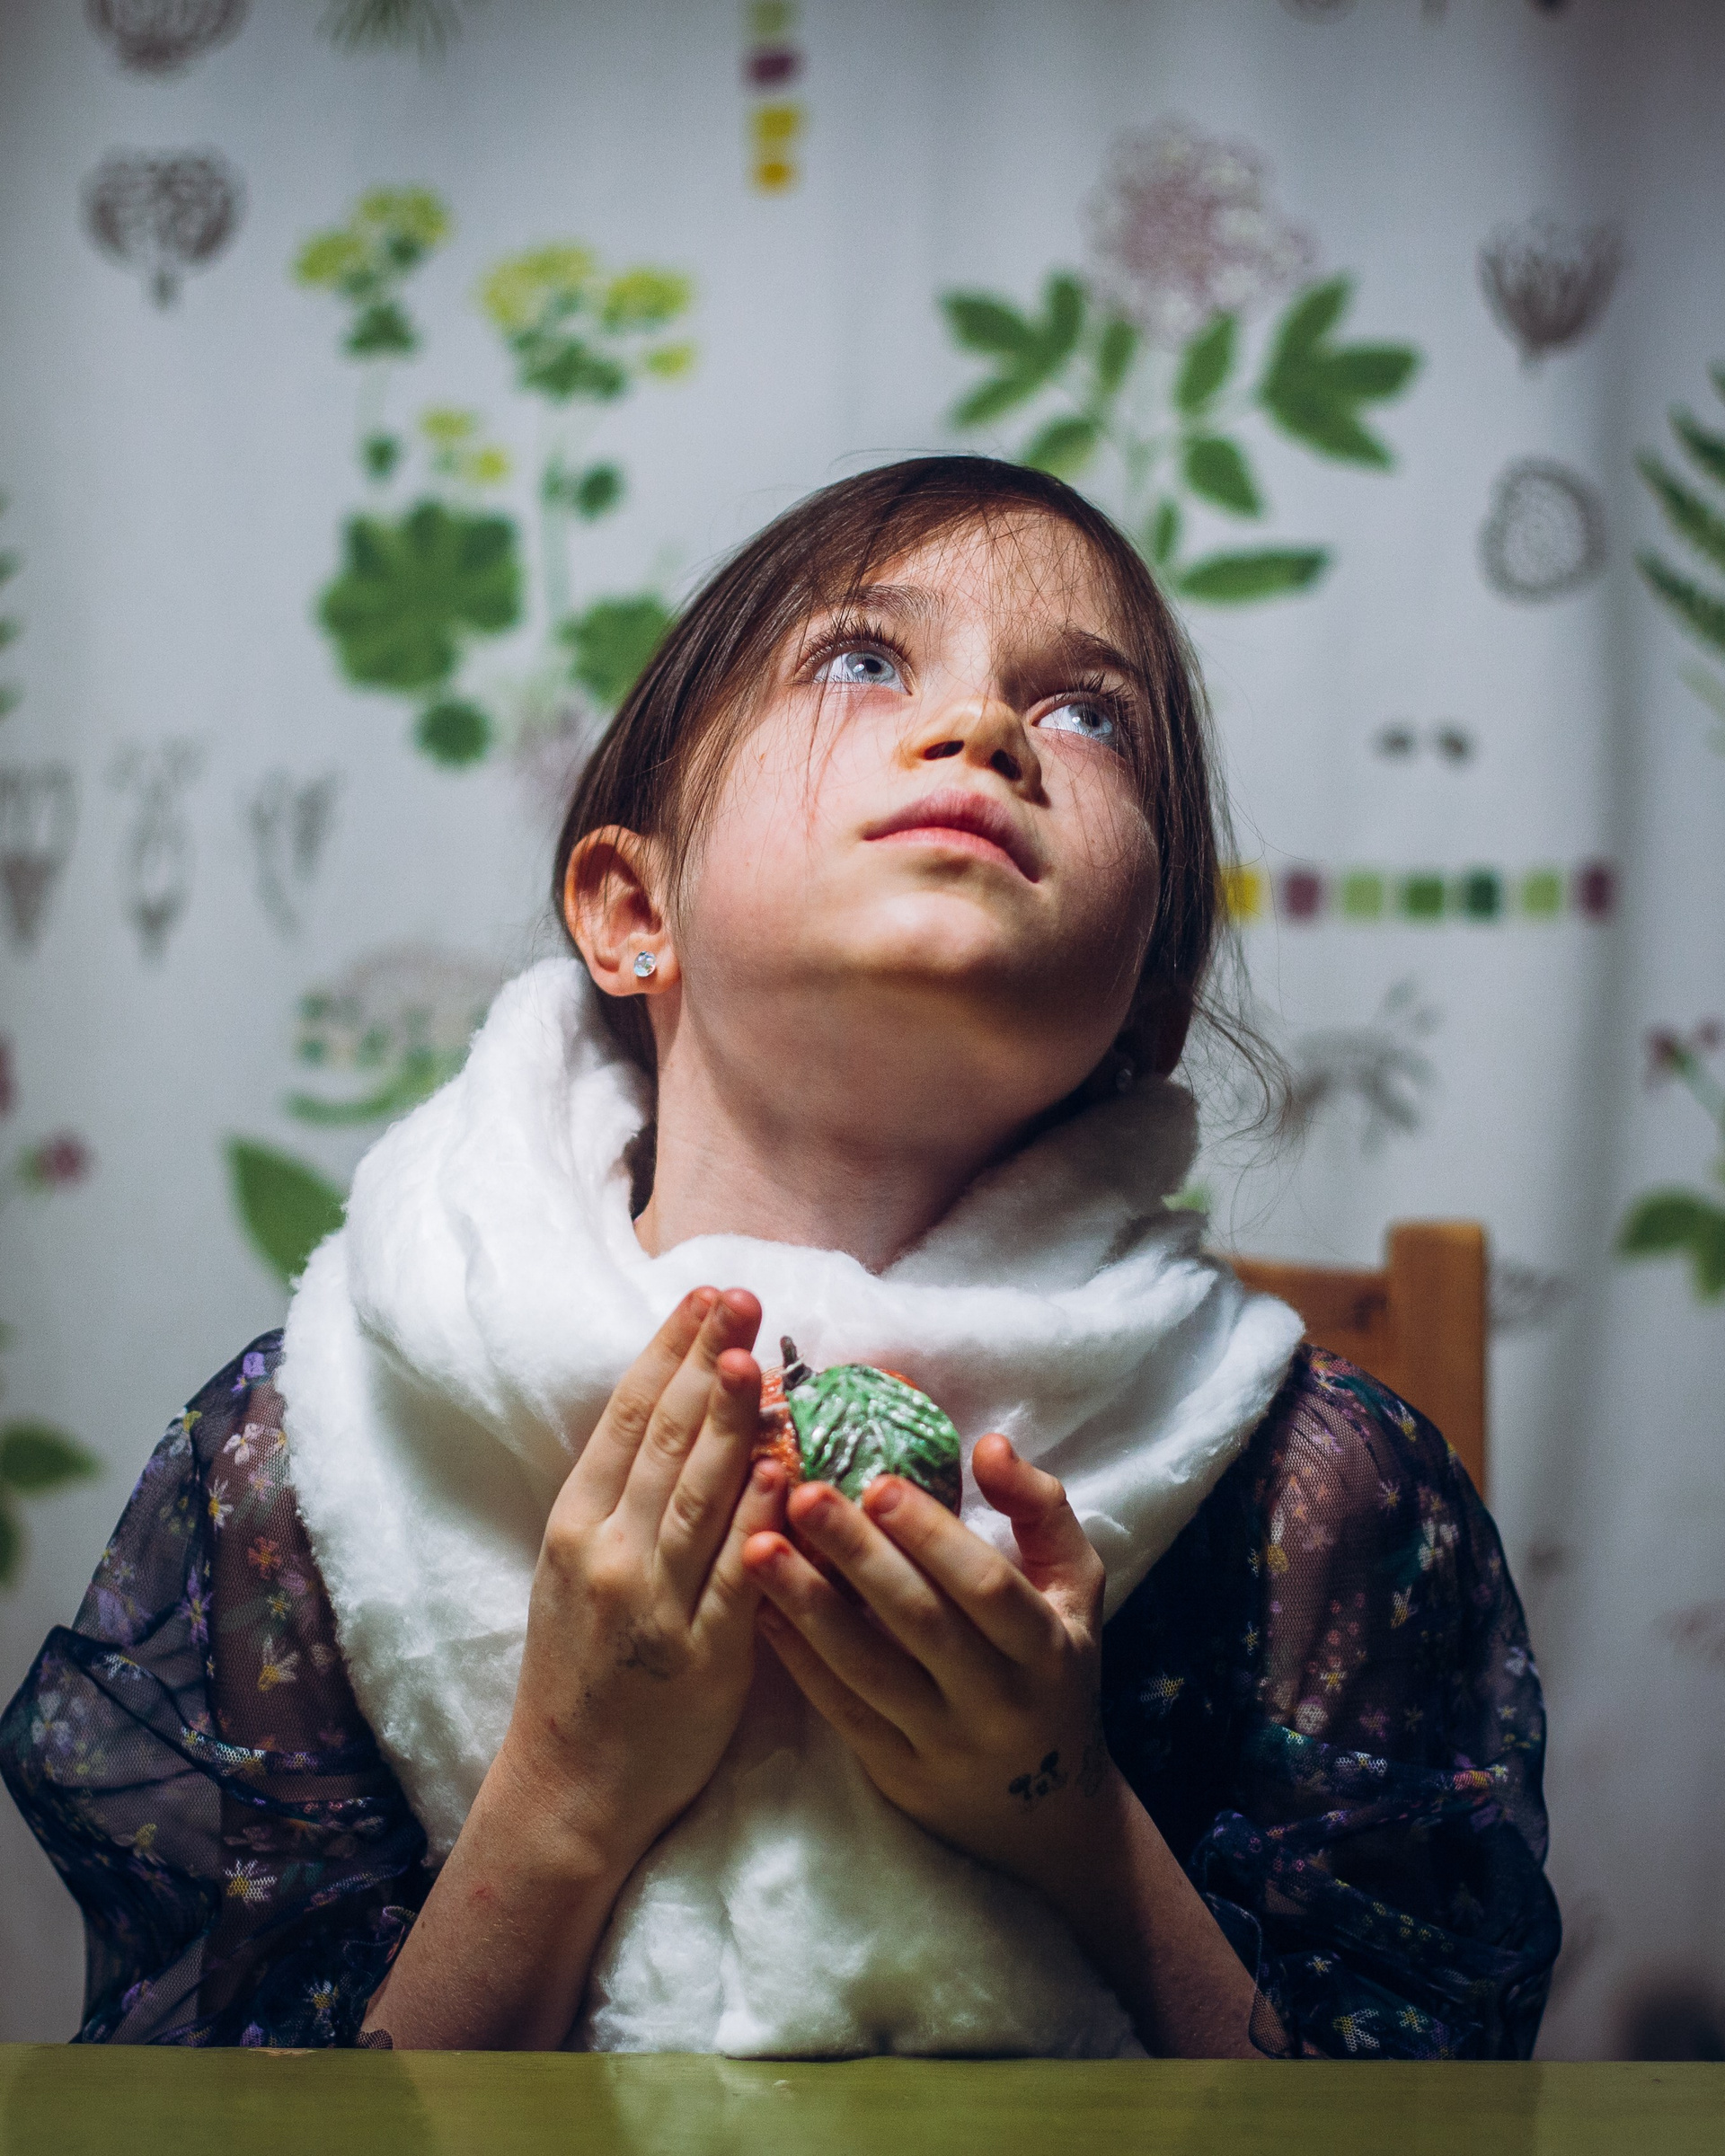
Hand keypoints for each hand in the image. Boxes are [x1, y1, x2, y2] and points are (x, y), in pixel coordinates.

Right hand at [495, 1287, 786, 1877]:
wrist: (571, 1783)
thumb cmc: (581, 1669)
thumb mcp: (576, 1570)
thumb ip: (622, 1499)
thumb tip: (679, 1413)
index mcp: (575, 1525)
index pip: (624, 1418)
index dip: (665, 1352)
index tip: (701, 1297)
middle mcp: (610, 1553)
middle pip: (663, 1439)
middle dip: (706, 1361)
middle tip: (743, 1298)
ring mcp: (656, 1603)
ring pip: (699, 1492)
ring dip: (732, 1418)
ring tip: (759, 1356)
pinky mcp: (704, 1652)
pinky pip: (739, 1571)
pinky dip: (760, 1514)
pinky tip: (784, 1466)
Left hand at [742, 1434, 1116, 1894]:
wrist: (1048, 1815)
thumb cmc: (1055, 1670)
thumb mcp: (1076, 1590)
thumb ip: (1041, 1510)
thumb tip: (988, 1444)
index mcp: (1046, 1648)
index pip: (987, 1587)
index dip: (932, 1535)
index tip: (877, 1481)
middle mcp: (997, 1701)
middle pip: (920, 1622)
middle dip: (857, 1554)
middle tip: (802, 1495)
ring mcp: (943, 1744)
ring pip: (867, 1670)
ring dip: (808, 1605)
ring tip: (758, 1547)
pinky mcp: (896, 1774)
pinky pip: (840, 1710)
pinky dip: (797, 1658)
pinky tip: (759, 1608)